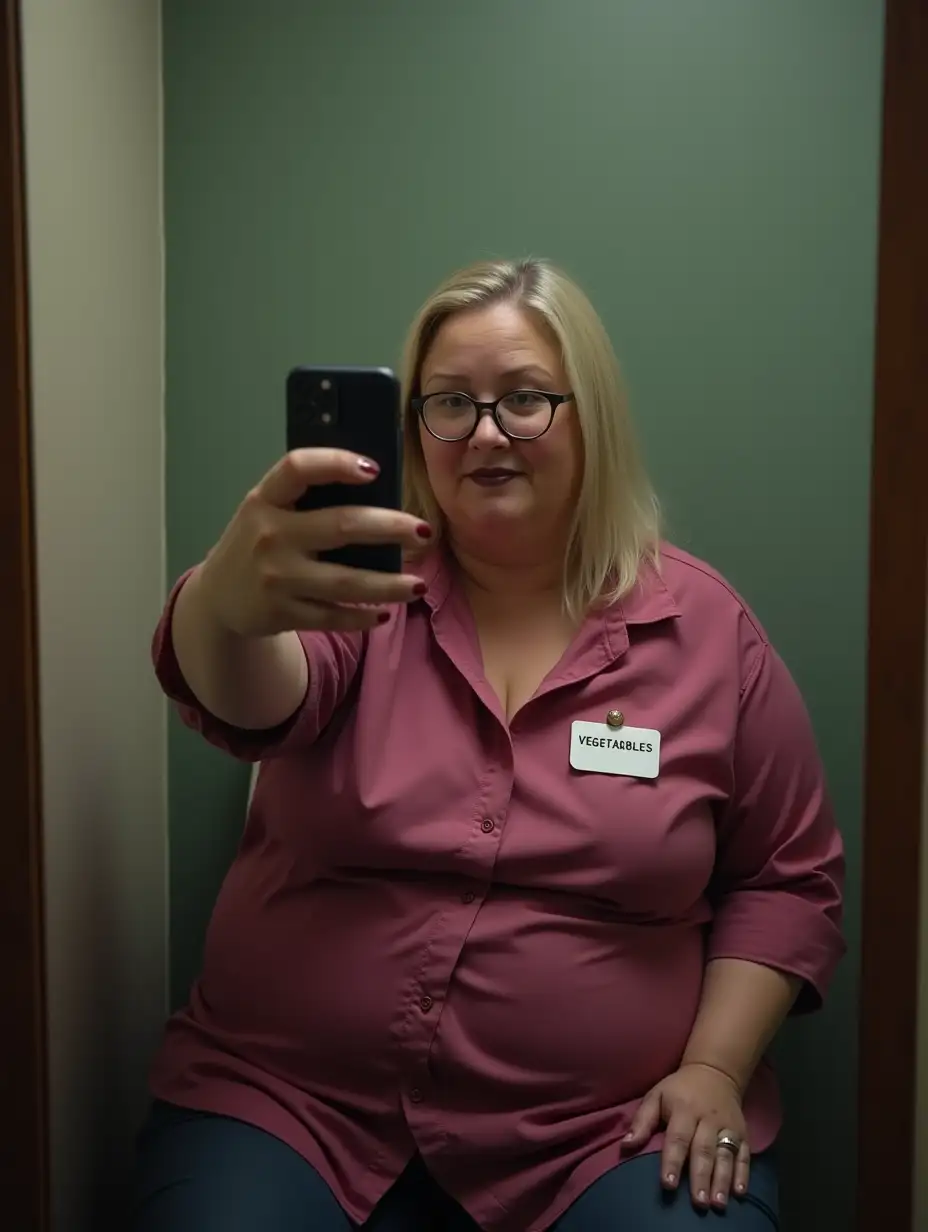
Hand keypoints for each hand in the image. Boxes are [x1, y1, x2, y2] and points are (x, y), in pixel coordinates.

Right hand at [197, 448, 429, 636]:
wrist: (216, 598)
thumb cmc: (257, 542)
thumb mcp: (266, 511)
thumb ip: (304, 499)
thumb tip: (377, 489)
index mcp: (265, 499)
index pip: (299, 468)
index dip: (336, 463)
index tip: (374, 469)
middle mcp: (270, 535)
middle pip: (342, 526)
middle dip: (390, 528)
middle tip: (424, 531)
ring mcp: (277, 578)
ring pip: (346, 582)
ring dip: (388, 585)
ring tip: (419, 585)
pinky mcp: (282, 613)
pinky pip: (333, 617)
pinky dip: (362, 617)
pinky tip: (384, 612)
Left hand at [623, 1062, 749, 1210]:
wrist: (714, 1071)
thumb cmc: (679, 1089)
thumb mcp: (656, 1095)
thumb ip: (642, 1121)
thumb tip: (625, 1146)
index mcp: (684, 1109)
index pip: (677, 1138)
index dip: (672, 1161)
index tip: (668, 1184)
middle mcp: (708, 1119)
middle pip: (704, 1150)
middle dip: (701, 1177)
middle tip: (698, 1203)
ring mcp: (728, 1126)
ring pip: (726, 1155)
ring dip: (723, 1180)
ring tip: (718, 1204)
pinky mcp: (743, 1132)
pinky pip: (745, 1154)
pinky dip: (744, 1173)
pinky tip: (740, 1192)